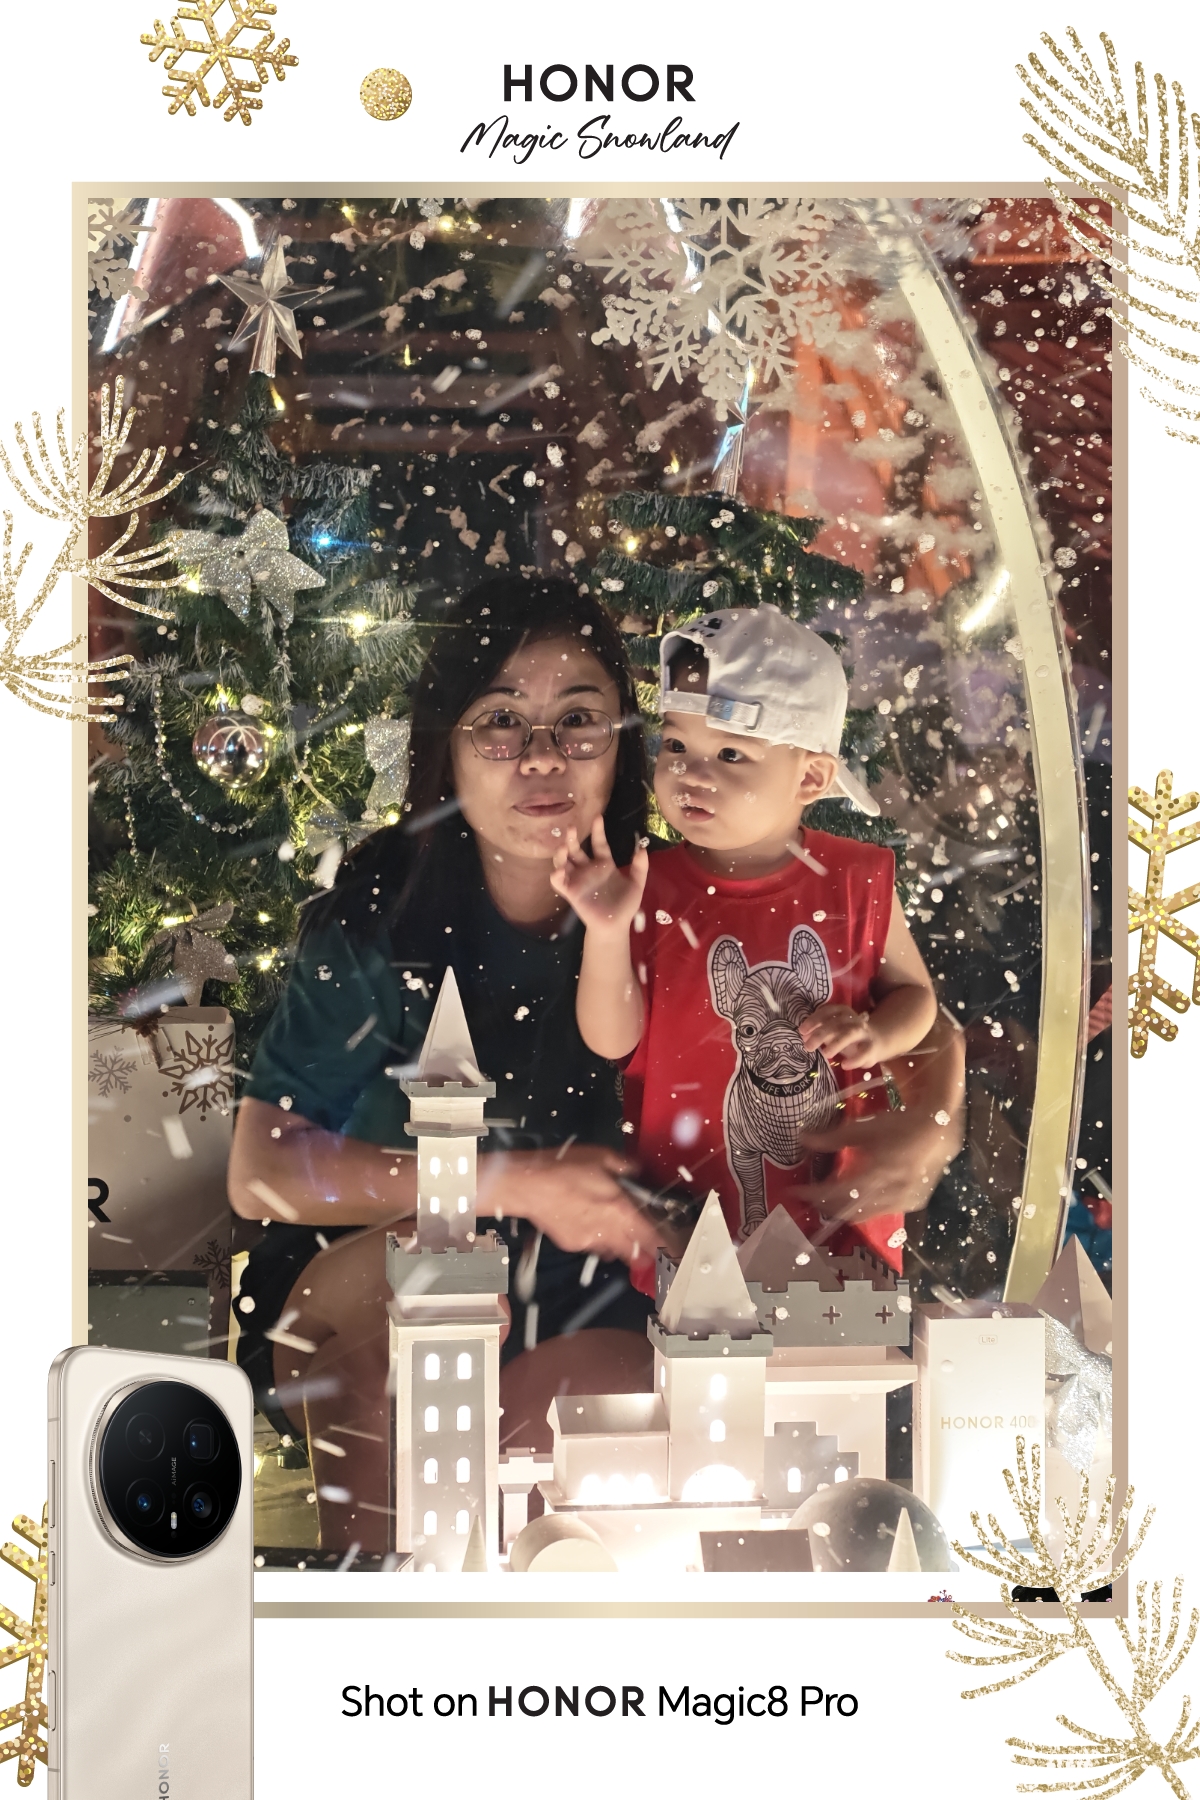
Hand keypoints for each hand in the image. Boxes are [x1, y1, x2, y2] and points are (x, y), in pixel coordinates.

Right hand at [477, 1145, 658, 1264]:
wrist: (529, 1185)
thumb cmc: (564, 1168)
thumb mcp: (601, 1157)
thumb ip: (624, 1166)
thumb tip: (635, 1170)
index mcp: (621, 1209)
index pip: (651, 1236)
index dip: (664, 1245)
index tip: (671, 1247)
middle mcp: (608, 1230)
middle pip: (635, 1253)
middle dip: (644, 1252)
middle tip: (649, 1247)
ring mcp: (590, 1240)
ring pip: (614, 1252)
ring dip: (620, 1246)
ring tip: (619, 1234)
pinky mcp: (573, 1244)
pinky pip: (593, 1247)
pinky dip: (597, 1240)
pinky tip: (591, 1226)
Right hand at [549, 813, 648, 942]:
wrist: (616, 925)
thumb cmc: (625, 905)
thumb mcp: (636, 884)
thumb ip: (640, 867)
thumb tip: (642, 848)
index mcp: (604, 864)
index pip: (599, 843)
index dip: (598, 831)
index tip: (598, 817)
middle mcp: (588, 869)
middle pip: (576, 849)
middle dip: (573, 838)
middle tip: (572, 828)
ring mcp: (577, 880)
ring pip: (563, 862)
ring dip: (560, 854)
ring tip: (563, 847)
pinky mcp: (570, 892)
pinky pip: (559, 882)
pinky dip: (556, 876)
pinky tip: (558, 871)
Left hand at [789, 1012, 965, 1225]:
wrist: (941, 1128)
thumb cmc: (901, 1124)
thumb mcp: (866, 1127)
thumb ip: (834, 1137)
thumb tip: (803, 1138)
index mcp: (877, 1173)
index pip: (835, 1193)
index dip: (812, 1194)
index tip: (794, 1191)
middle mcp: (890, 1193)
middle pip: (847, 1210)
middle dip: (824, 1205)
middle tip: (809, 1195)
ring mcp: (903, 1201)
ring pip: (864, 1214)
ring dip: (842, 1208)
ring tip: (828, 1197)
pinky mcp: (912, 1202)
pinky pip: (881, 1211)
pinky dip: (864, 1206)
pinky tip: (857, 1196)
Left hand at [798, 1002, 879, 1068]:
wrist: (878, 1041)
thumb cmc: (849, 1036)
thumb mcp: (834, 1030)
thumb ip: (820, 1031)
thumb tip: (804, 1036)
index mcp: (843, 1012)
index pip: (827, 1011)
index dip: (814, 1020)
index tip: (802, 1031)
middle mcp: (854, 1020)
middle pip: (836, 1023)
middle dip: (820, 1034)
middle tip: (808, 1047)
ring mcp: (864, 1033)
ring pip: (850, 1034)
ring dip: (837, 1043)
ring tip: (825, 1054)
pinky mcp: (872, 1047)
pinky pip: (864, 1052)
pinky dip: (854, 1059)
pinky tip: (844, 1065)